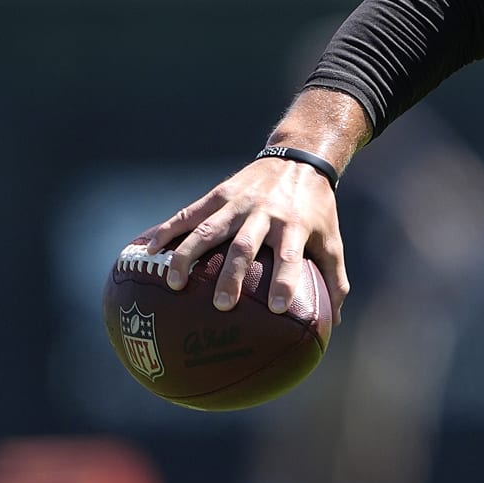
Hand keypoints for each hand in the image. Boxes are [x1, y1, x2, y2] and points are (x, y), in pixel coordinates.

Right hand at [137, 156, 348, 320]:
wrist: (299, 160)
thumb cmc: (317, 210)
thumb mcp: (332, 239)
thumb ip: (334, 279)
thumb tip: (334, 322)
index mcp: (294, 225)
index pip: (289, 256)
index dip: (283, 281)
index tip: (275, 309)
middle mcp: (264, 212)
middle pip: (245, 246)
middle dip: (232, 275)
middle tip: (221, 305)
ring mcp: (238, 203)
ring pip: (208, 230)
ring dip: (189, 256)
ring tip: (174, 285)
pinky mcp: (219, 195)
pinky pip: (188, 214)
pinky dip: (167, 232)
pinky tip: (148, 253)